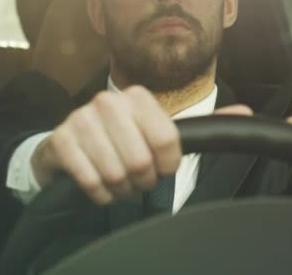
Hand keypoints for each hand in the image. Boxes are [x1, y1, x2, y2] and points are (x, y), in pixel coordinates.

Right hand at [31, 86, 181, 204]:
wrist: (68, 145)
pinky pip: (91, 182)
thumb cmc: (120, 140)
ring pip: (115, 174)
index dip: (168, 164)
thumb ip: (183, 132)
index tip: (163, 170)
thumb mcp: (150, 131)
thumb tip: (230, 115)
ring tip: (121, 184)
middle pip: (141, 161)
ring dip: (122, 189)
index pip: (166, 139)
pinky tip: (103, 189)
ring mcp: (81, 119)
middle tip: (140, 181)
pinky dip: (102, 194)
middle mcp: (109, 102)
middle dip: (144, 181)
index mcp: (137, 97)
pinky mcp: (61, 140)